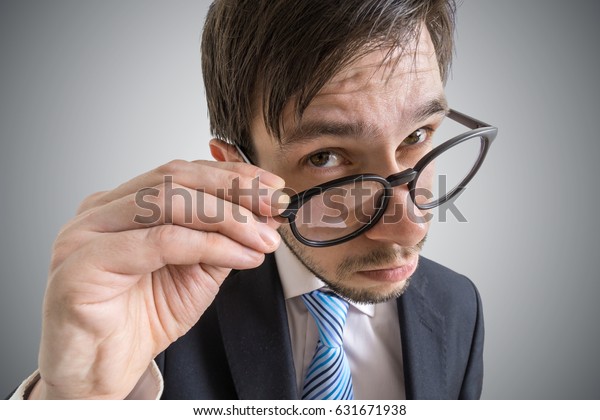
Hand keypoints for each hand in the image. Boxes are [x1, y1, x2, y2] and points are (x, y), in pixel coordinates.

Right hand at [32, 159, 284, 398]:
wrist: (102, 373)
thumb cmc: (141, 321)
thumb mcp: (196, 273)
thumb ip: (223, 240)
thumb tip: (264, 215)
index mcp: (122, 205)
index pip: (182, 173)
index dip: (231, 176)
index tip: (272, 188)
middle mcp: (100, 211)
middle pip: (175, 178)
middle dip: (233, 189)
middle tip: (273, 205)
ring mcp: (86, 233)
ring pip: (168, 202)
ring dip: (227, 217)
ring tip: (262, 237)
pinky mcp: (82, 264)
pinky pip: (159, 242)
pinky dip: (209, 245)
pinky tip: (240, 256)